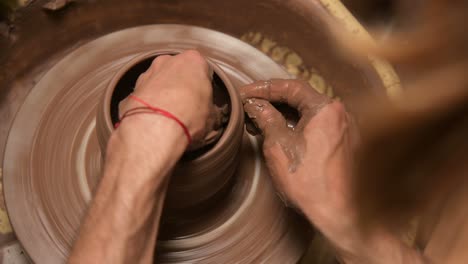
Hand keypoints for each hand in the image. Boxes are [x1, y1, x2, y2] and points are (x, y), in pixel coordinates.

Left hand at [118, 50, 222, 149]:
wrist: (155, 128)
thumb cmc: (187, 116)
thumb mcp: (212, 116)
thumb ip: (210, 110)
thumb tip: (210, 116)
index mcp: (193, 61)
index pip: (202, 69)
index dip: (204, 86)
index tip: (204, 99)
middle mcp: (168, 61)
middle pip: (177, 72)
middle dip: (181, 86)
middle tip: (187, 107)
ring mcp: (148, 73)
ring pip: (159, 81)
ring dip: (163, 94)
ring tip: (169, 116)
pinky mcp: (132, 89)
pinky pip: (144, 95)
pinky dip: (148, 104)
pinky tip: (154, 120)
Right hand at [240, 79, 359, 252]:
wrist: (342, 213)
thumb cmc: (310, 182)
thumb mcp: (279, 146)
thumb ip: (267, 119)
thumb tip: (256, 105)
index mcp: (326, 108)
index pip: (291, 87)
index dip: (265, 88)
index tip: (246, 93)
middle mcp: (341, 113)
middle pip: (302, 98)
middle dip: (273, 100)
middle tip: (250, 105)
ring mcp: (346, 128)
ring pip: (309, 112)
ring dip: (284, 114)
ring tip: (260, 121)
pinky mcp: (346, 144)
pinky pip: (318, 126)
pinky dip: (298, 125)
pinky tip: (281, 133)